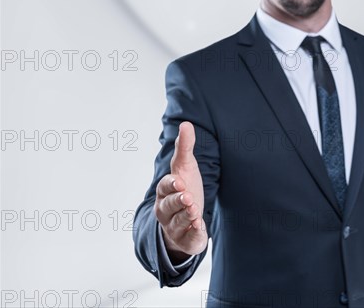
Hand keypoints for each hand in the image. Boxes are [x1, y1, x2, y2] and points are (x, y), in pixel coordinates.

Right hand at [154, 121, 207, 262]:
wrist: (184, 220)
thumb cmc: (183, 189)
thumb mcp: (185, 168)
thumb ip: (185, 148)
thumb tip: (186, 124)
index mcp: (164, 191)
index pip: (164, 186)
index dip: (171, 185)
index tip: (180, 182)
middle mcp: (165, 210)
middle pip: (168, 205)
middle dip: (177, 201)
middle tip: (187, 197)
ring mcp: (174, 226)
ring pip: (177, 222)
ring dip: (185, 217)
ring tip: (194, 212)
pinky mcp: (186, 239)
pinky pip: (187, 239)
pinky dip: (192, 235)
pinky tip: (199, 229)